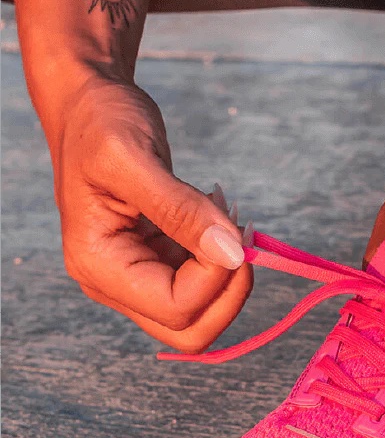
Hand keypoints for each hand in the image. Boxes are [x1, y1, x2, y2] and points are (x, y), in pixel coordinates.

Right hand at [54, 76, 252, 352]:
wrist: (89, 106)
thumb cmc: (99, 123)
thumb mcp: (131, 157)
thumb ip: (181, 210)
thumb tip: (231, 253)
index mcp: (99, 267)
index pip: (176, 307)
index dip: (216, 277)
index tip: (235, 229)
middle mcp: (116, 285)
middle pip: (190, 332)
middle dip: (229, 292)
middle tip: (243, 236)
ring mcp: (139, 279)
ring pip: (203, 313)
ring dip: (230, 273)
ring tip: (226, 214)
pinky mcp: (160, 264)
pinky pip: (204, 284)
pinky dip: (224, 257)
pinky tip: (218, 214)